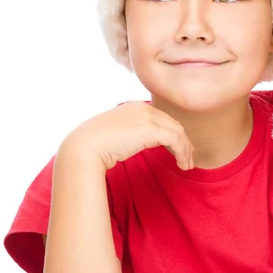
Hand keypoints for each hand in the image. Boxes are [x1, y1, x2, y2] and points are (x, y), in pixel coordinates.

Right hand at [62, 102, 194, 170]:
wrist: (84, 147)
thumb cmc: (92, 146)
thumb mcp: (113, 135)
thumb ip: (127, 134)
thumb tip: (130, 144)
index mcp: (134, 107)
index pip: (161, 119)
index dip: (173, 134)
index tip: (179, 149)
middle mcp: (143, 108)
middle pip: (172, 123)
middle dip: (183, 142)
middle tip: (188, 158)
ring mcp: (147, 116)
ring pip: (177, 131)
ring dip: (185, 149)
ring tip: (187, 166)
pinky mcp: (151, 129)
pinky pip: (176, 140)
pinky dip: (182, 152)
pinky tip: (181, 164)